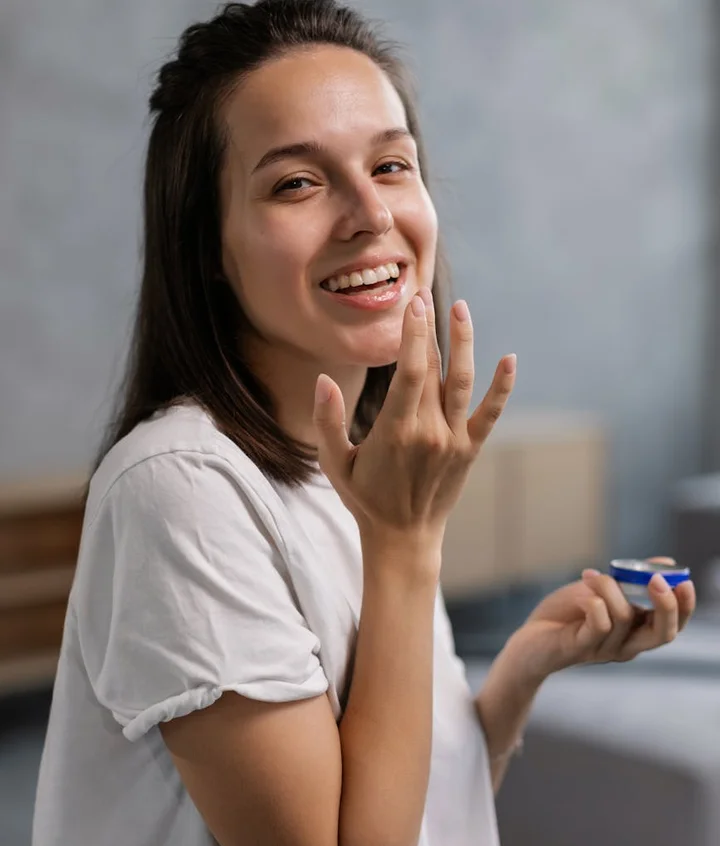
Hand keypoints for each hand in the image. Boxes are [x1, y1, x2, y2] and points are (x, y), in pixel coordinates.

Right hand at [312, 287, 515, 543]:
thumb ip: (327, 421)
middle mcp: (429, 433)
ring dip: (464, 343)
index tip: (412, 304)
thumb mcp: (334, 463)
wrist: (404, 537)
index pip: (409, 373)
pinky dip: (502, 387)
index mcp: (395, 432)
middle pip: (433, 370)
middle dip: (429, 330)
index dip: (413, 336)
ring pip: (463, 383)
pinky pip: (489, 414)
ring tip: (462, 309)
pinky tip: (510, 358)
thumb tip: (323, 380)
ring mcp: (453, 441)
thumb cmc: (364, 498)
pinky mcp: (469, 450)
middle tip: (423, 295)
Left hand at [504, 556, 696, 683]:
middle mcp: (626, 646)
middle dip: (666, 605)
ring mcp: (604, 650)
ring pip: (624, 615)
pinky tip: (580, 595)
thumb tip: (667, 564)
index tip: (684, 581)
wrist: (528, 640)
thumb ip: (631, 581)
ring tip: (589, 576)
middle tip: (656, 580)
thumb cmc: (566, 615)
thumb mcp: (601, 591)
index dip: (685, 607)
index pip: (672, 626)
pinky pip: (600, 623)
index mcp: (635, 632)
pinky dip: (594, 601)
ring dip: (608, 587)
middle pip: (663, 634)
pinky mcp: (581, 648)